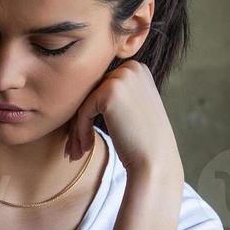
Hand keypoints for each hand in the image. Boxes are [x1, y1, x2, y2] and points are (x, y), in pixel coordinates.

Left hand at [66, 59, 182, 177]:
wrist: (155, 161)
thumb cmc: (143, 142)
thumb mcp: (134, 108)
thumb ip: (117, 95)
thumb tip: (82, 92)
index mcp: (138, 69)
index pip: (102, 86)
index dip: (91, 112)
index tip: (86, 137)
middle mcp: (131, 68)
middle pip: (92, 93)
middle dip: (81, 122)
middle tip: (74, 148)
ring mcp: (121, 78)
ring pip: (84, 102)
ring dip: (77, 129)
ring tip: (77, 152)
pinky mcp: (110, 92)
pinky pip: (83, 110)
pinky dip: (80, 131)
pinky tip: (86, 148)